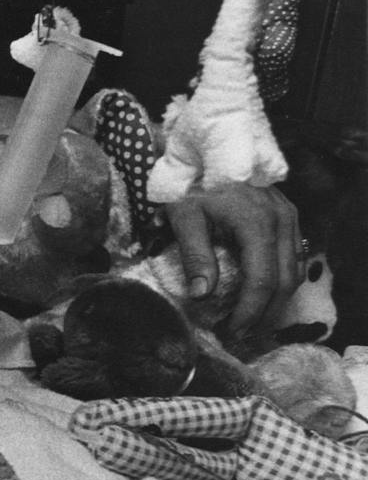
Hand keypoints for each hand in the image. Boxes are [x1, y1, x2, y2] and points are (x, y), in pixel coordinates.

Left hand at [164, 183, 301, 335]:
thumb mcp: (184, 215)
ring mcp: (290, 217)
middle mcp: (282, 221)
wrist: (209, 145)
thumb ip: (195, 254)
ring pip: (295, 271)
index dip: (249, 312)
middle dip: (264, 314)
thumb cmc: (192, 180)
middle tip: (240, 335)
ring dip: (276, 301)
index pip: (262, 281)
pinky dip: (282, 281)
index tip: (231, 332)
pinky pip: (295, 256)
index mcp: (257, 224)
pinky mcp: (288, 215)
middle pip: (284, 282)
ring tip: (251, 321)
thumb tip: (201, 295)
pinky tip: (263, 294)